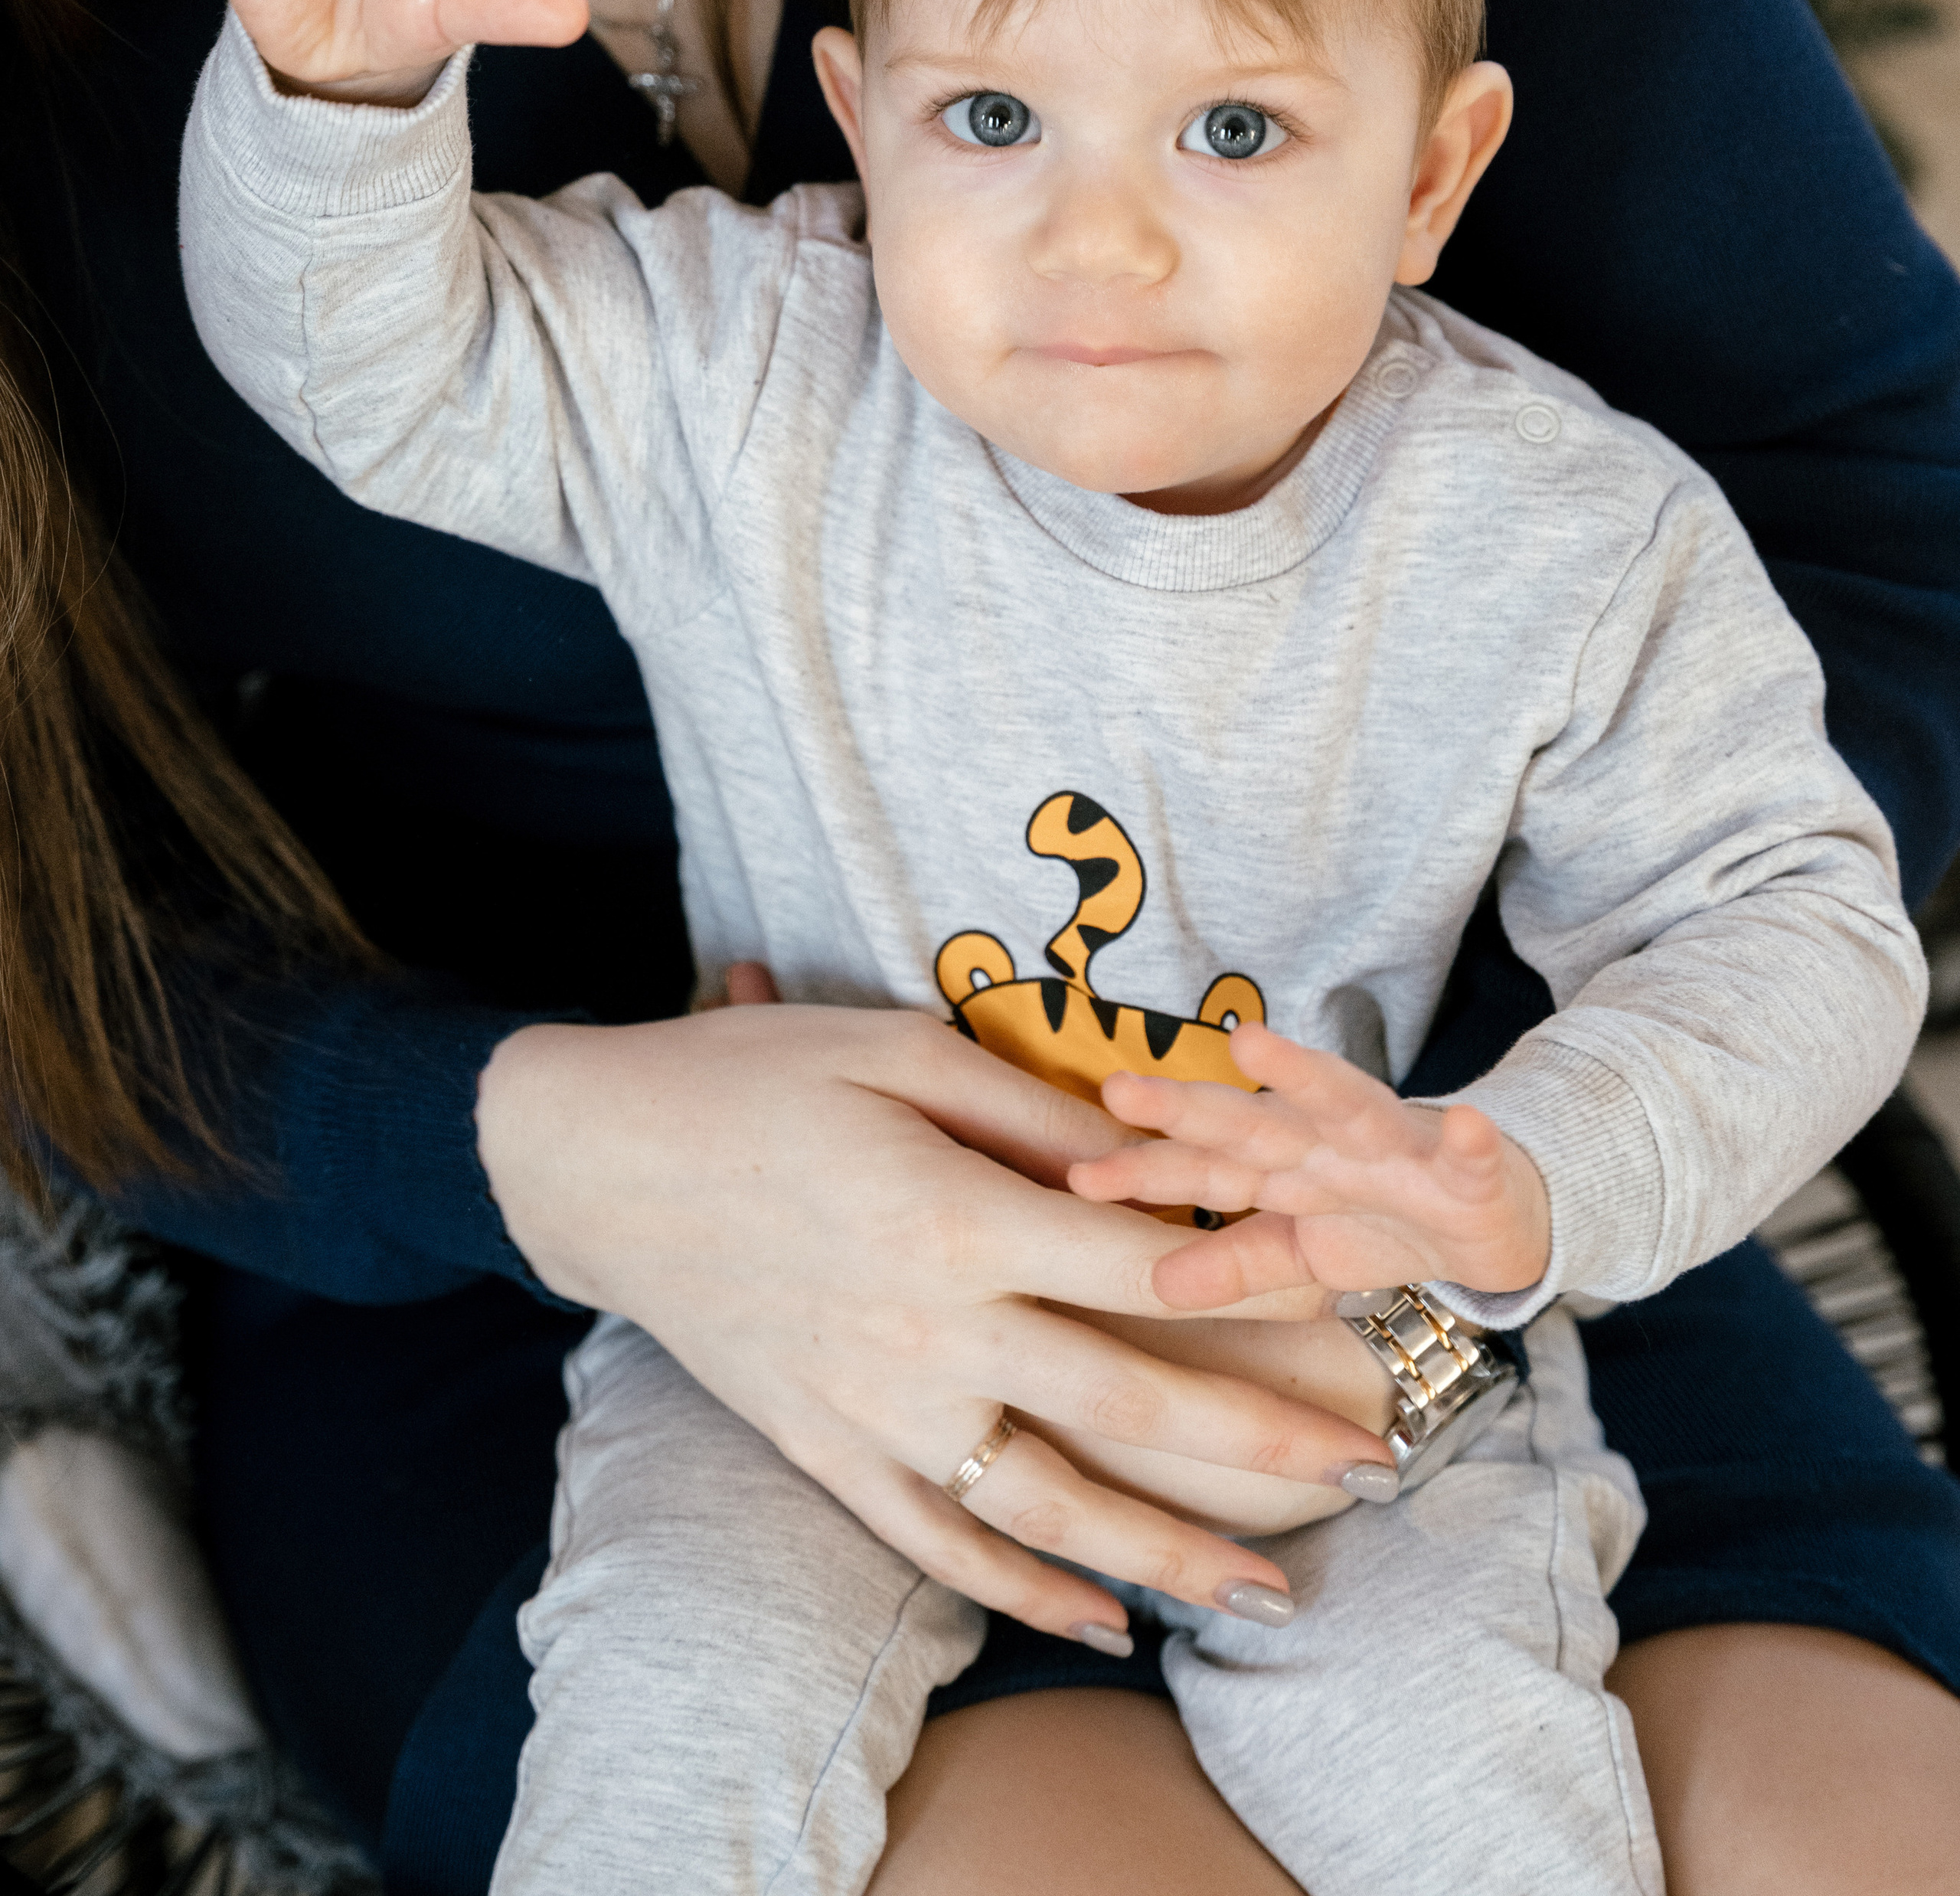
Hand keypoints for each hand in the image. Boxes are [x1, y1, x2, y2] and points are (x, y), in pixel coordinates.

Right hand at [477, 1007, 1396, 1645]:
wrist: (598, 1160)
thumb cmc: (752, 1079)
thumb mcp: (891, 1048)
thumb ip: (1022, 1107)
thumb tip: (1138, 1151)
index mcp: (950, 1215)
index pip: (1139, 1264)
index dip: (1259, 1278)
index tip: (1356, 1294)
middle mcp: (924, 1330)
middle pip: (1122, 1399)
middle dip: (1260, 1441)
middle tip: (1375, 1464)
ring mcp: (872, 1407)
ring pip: (1044, 1507)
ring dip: (1165, 1554)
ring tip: (1269, 1592)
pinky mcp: (825, 1451)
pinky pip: (938, 1545)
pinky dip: (1025, 1594)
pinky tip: (1108, 1623)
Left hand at [1068, 1021, 1551, 1310]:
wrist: (1490, 1218)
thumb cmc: (1380, 1219)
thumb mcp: (1302, 1252)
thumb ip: (1235, 1262)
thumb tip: (1154, 1284)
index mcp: (1284, 1166)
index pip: (1202, 1165)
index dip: (1144, 1170)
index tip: (1079, 1177)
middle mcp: (1327, 1144)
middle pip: (1249, 1122)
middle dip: (1187, 1107)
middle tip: (1121, 1089)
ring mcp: (1397, 1148)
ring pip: (1345, 1104)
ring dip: (1303, 1075)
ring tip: (1256, 1046)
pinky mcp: (1470, 1166)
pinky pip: (1469, 1151)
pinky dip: (1469, 1139)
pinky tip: (1465, 1125)